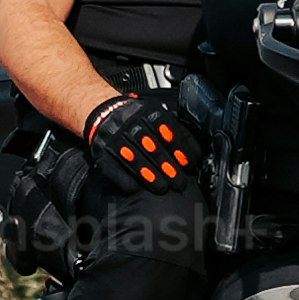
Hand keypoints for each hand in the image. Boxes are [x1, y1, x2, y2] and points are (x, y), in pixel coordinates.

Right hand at [79, 90, 197, 189]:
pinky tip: (136, 188)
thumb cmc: (137, 118)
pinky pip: (113, 167)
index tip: (190, 165)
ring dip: (151, 176)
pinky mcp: (102, 150)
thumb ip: (176, 131)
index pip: (168, 131)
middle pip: (153, 147)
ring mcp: (115, 136)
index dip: (181, 150)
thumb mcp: (158, 116)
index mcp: (148, 112)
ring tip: (163, 188)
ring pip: (135, 159)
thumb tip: (197, 152)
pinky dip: (125, 179)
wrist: (104, 112)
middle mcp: (131, 122)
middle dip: (169, 167)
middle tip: (179, 182)